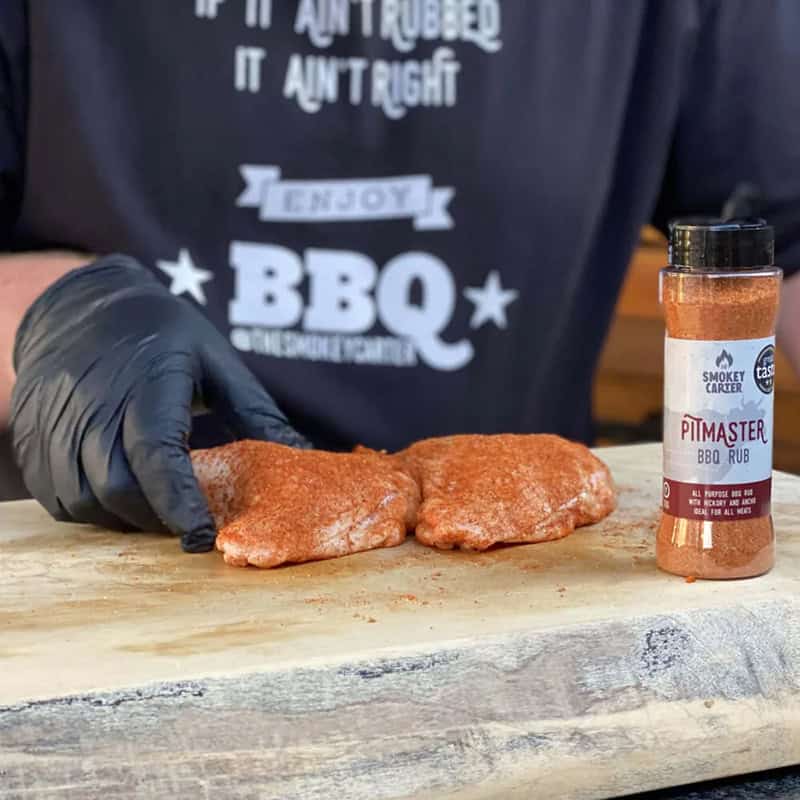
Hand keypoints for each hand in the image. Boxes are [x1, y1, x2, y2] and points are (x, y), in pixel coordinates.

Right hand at [10, 254, 307, 551]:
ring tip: (158, 506)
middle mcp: (92, 407)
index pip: (156, 455)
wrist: (79, 308)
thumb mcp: (216, 360)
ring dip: (127, 518)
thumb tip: (304, 455)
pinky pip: (61, 498)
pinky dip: (95, 510)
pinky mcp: (33, 441)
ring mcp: (54, 426)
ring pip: (87, 500)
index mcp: (145, 383)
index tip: (202, 537)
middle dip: (158, 518)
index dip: (179, 502)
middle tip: (190, 520)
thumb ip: (256, 412)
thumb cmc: (160, 332)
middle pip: (119, 488)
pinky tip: (123, 494)